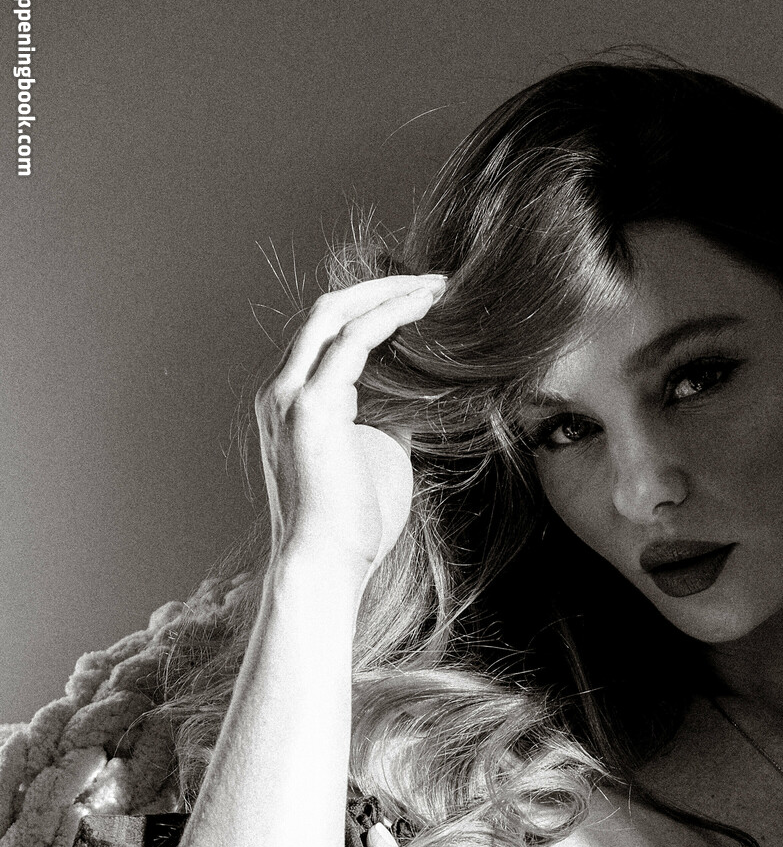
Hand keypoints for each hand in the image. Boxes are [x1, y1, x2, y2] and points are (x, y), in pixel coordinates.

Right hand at [254, 273, 445, 580]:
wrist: (327, 565)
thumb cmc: (353, 524)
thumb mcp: (377, 457)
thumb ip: (388, 419)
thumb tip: (421, 397)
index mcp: (291, 401)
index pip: (326, 333)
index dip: (371, 308)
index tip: (419, 300)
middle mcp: (281, 390)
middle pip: (327, 310)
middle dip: (381, 287)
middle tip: (435, 282)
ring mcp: (290, 396)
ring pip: (337, 314)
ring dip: (389, 294)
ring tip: (438, 288)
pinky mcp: (311, 407)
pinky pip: (354, 341)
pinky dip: (390, 318)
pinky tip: (424, 310)